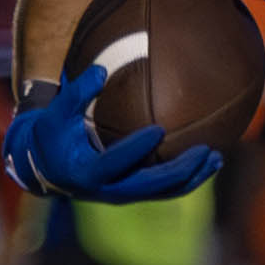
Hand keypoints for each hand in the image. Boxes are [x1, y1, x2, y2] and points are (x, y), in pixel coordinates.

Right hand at [2, 65, 219, 201]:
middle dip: (180, 170)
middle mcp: (107, 190)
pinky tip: (209, 164)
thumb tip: (100, 70)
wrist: (48, 168)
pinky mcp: (134, 193)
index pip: (115, 161)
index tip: (159, 129)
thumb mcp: (56, 114)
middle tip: (205, 150)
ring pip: (163, 192)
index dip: (136, 148)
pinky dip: (188, 179)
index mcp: (86, 172)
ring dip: (192, 178)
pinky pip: (165, 190)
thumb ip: (76, 93)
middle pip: (150, 184)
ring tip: (216, 159)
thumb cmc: (53, 135)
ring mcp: (123, 194)